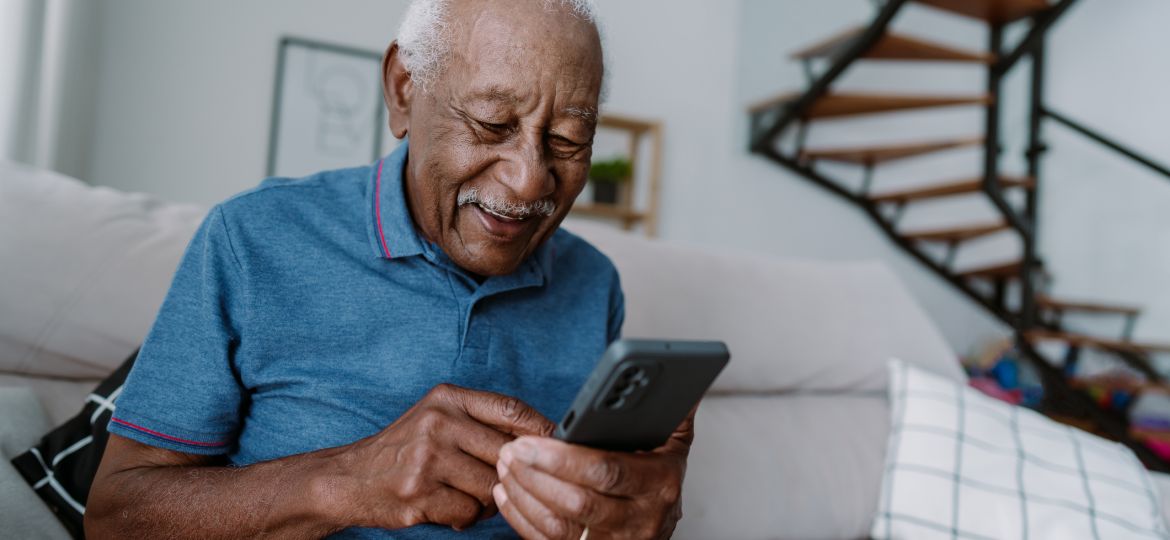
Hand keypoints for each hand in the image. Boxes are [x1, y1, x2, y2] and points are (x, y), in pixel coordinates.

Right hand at [334, 384, 553, 530]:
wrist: (350, 478)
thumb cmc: (405, 449)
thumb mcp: (438, 418)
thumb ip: (481, 422)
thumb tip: (543, 435)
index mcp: (447, 398)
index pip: (510, 409)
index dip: (540, 430)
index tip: (556, 446)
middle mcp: (438, 423)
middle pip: (507, 453)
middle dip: (510, 473)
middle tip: (500, 481)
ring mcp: (428, 459)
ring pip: (492, 486)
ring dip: (489, 500)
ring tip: (468, 495)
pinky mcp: (420, 494)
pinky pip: (470, 512)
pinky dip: (466, 517)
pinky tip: (449, 509)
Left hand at [493, 409, 695, 538]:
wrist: (658, 531)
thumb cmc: (659, 482)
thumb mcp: (674, 447)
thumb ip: (672, 413)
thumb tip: (682, 375)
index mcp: (659, 484)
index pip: (608, 471)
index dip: (565, 459)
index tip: (531, 441)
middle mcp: (640, 519)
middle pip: (578, 502)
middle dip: (538, 474)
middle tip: (511, 450)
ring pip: (559, 526)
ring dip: (525, 495)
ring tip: (507, 466)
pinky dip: (522, 518)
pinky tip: (509, 493)